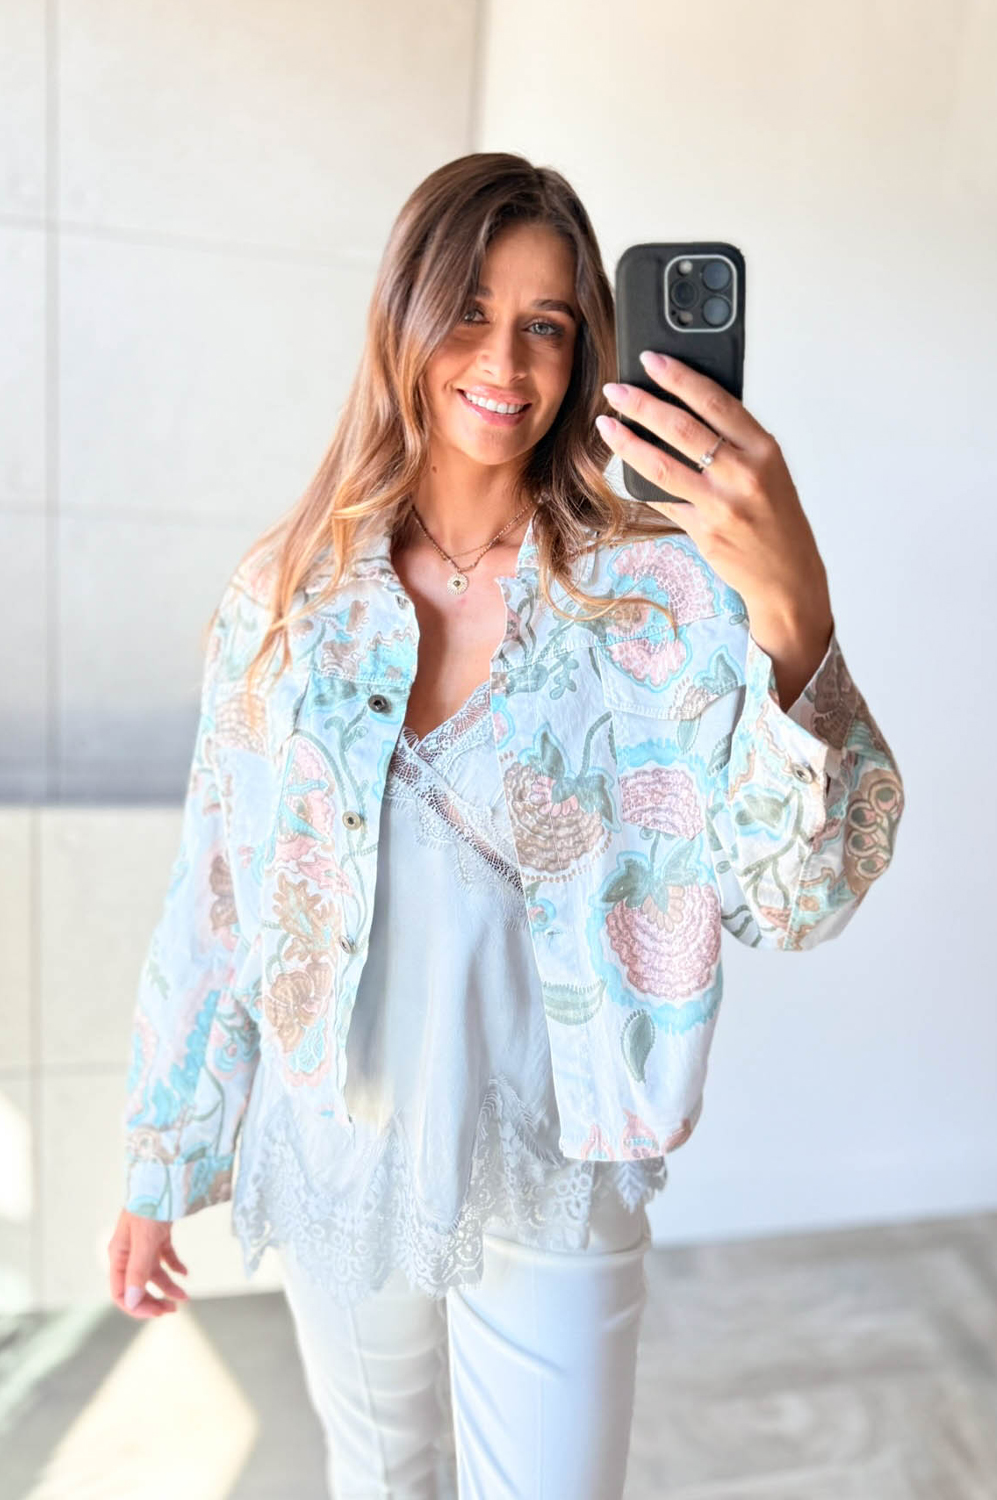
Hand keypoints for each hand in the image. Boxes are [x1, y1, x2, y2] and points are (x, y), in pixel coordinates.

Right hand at [108, 1208, 189, 1318]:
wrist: (164, 1172)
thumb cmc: (150, 1204)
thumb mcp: (144, 1240)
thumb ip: (137, 1270)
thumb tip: (131, 1302)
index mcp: (118, 1255)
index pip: (120, 1292)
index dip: (137, 1307)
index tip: (158, 1313)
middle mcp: (128, 1251)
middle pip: (137, 1285)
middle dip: (154, 1300)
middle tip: (173, 1309)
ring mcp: (143, 1242)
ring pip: (153, 1273)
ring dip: (167, 1286)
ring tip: (185, 1297)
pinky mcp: (158, 1233)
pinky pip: (164, 1256)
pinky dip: (174, 1265)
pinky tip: (185, 1273)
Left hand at [596, 351, 834, 707]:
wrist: (788, 576)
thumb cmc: (778, 519)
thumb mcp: (769, 470)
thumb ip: (736, 442)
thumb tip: (687, 409)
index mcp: (763, 449)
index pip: (715, 400)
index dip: (678, 376)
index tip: (651, 360)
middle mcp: (743, 474)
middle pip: (680, 428)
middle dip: (641, 404)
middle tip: (615, 390)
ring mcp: (721, 505)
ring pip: (661, 464)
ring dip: (627, 442)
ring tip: (606, 425)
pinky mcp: (702, 531)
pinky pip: (662, 500)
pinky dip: (640, 484)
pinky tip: (623, 469)